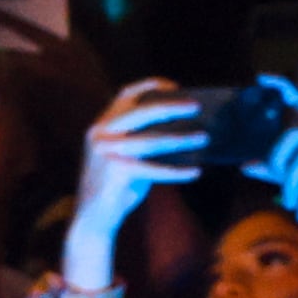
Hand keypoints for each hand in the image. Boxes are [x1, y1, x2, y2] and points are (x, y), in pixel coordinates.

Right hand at [63, 82, 208, 267]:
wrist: (93, 212)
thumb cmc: (116, 182)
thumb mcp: (122, 153)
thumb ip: (139, 138)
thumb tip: (181, 128)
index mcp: (102, 124)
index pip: (125, 95)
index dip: (149, 86)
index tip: (175, 85)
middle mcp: (101, 133)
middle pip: (139, 112)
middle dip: (169, 106)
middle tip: (196, 106)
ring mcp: (107, 152)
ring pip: (150, 141)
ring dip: (180, 139)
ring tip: (205, 138)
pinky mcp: (116, 172)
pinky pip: (154, 169)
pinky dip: (177, 171)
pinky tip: (196, 171)